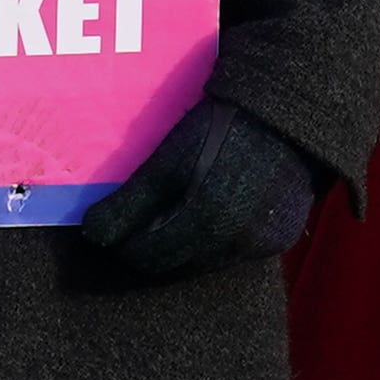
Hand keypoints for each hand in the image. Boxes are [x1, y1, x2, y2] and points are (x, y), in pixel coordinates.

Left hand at [77, 93, 325, 280]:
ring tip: (166, 223)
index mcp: (204, 220)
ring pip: (204, 264)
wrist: (286, 115)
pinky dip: (213, 245)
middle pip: (176, 264)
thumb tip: (94, 234)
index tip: (108, 230)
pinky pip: (234, 256)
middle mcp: (235, 242)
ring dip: (181, 250)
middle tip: (133, 229)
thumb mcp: (170, 158)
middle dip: (149, 249)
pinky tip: (205, 221)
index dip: (122, 244)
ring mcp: (261, 245)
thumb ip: (131, 202)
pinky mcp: (280, 240)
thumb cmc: (219, 127)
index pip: (148, 255)